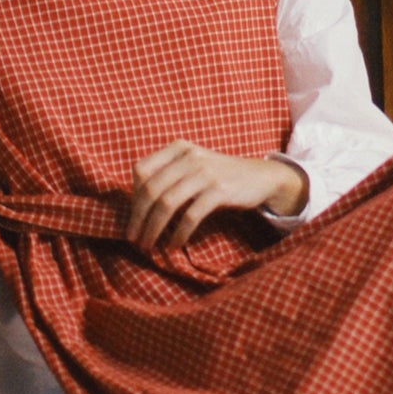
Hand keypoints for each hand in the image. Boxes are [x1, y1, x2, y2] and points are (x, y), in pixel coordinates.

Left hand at [127, 140, 307, 250]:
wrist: (259, 177)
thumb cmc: (218, 175)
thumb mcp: (192, 165)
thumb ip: (167, 174)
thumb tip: (136, 204)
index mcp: (178, 147)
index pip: (141, 170)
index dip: (133, 196)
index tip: (134, 217)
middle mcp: (189, 156)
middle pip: (151, 189)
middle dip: (138, 218)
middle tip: (133, 239)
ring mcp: (205, 172)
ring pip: (167, 203)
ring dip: (154, 229)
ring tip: (149, 245)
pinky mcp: (219, 190)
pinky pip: (191, 215)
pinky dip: (179, 233)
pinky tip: (174, 245)